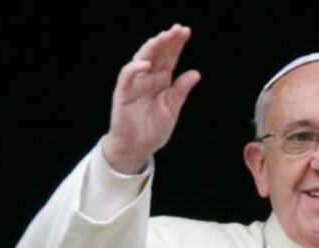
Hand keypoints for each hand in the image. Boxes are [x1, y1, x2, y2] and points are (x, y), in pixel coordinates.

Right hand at [101, 24, 200, 173]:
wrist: (138, 147)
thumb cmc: (153, 128)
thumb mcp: (172, 108)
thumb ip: (181, 90)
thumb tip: (196, 73)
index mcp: (161, 81)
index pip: (169, 58)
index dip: (176, 44)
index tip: (186, 31)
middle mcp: (147, 79)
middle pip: (157, 55)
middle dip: (166, 41)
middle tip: (177, 29)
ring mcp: (134, 85)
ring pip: (141, 60)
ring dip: (152, 48)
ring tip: (163, 38)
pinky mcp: (123, 94)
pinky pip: (127, 78)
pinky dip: (134, 70)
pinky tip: (146, 64)